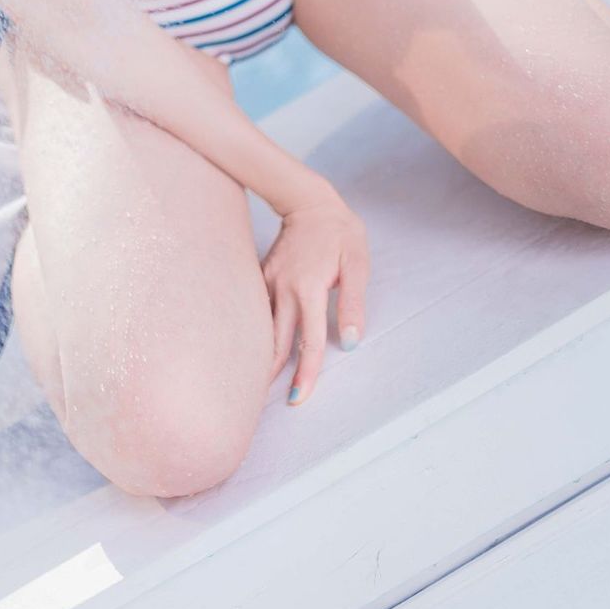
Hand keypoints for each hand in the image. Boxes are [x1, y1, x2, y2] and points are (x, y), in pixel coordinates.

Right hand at [263, 191, 368, 405]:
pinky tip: (253, 348)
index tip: (298, 400)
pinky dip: (255, 332)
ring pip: (261, 327)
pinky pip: (257, 310)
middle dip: (269, 375)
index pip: (308, 342)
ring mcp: (268, 282)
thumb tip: (350, 342)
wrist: (309, 201)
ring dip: (260, 356)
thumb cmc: (339, 233)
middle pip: (275, 342)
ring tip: (253, 385)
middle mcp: (283, 289)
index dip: (305, 374)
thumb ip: (352, 303)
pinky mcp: (261, 277)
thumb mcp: (357, 263)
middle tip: (259, 407)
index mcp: (308, 288)